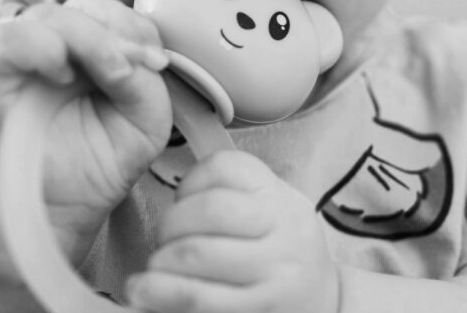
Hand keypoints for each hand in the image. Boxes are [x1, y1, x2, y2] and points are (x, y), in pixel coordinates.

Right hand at [0, 0, 171, 257]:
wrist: (59, 205)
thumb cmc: (101, 158)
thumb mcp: (147, 121)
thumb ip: (145, 82)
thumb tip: (127, 58)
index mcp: (99, 46)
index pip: (117, 12)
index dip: (138, 29)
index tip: (155, 62)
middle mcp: (61, 42)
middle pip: (87, 6)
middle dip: (115, 33)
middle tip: (128, 70)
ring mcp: (26, 52)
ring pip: (50, 14)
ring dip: (85, 37)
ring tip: (106, 72)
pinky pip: (7, 38)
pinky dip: (38, 45)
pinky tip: (60, 72)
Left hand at [126, 151, 339, 312]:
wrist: (325, 307)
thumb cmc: (281, 254)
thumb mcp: (272, 210)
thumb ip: (233, 192)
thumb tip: (176, 193)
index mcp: (280, 197)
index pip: (224, 167)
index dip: (189, 182)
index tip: (181, 200)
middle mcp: (283, 231)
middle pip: (209, 209)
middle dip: (170, 224)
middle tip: (162, 241)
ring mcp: (273, 275)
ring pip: (198, 254)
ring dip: (161, 260)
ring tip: (152, 270)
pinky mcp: (257, 312)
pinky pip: (198, 299)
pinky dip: (160, 294)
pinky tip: (142, 292)